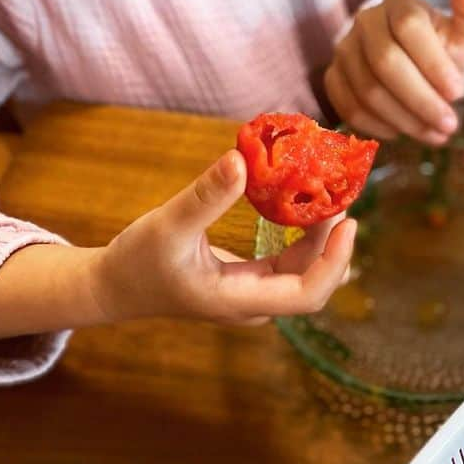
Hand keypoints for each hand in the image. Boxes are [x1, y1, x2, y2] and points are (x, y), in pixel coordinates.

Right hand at [92, 150, 355, 326]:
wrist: (115, 286)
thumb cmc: (137, 261)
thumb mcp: (167, 226)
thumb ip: (205, 197)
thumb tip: (241, 160)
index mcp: (238, 301)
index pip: (306, 294)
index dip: (334, 261)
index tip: (348, 222)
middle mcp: (254, 303)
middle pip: (314, 282)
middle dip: (335, 243)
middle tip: (342, 196)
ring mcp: (254, 292)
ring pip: (305, 269)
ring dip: (321, 234)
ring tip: (328, 191)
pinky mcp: (250, 279)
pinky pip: (290, 260)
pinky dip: (303, 233)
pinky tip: (305, 202)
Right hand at [324, 0, 463, 143]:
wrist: (428, 73)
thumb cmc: (451, 52)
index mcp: (399, 3)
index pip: (407, 26)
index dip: (433, 63)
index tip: (458, 93)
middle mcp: (365, 21)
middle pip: (384, 61)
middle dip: (420, 99)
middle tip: (449, 125)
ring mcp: (345, 50)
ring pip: (367, 90)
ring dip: (404, 120)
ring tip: (435, 133)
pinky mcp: (335, 77)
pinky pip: (348, 106)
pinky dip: (378, 126)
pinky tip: (403, 132)